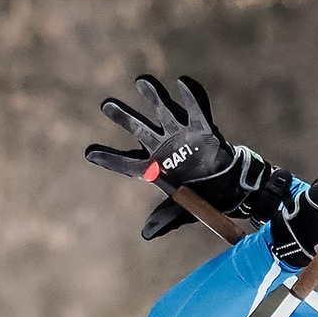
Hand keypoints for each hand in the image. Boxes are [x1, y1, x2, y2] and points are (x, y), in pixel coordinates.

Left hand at [86, 74, 289, 239]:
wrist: (228, 189)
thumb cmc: (200, 200)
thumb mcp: (182, 213)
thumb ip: (164, 220)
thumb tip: (146, 235)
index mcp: (155, 169)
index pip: (127, 164)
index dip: (109, 159)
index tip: (89, 154)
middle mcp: (163, 149)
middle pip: (139, 130)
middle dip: (123, 117)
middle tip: (106, 105)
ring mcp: (181, 137)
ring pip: (163, 113)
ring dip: (153, 97)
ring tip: (141, 81)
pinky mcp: (202, 130)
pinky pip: (195, 111)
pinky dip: (190, 98)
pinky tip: (181, 83)